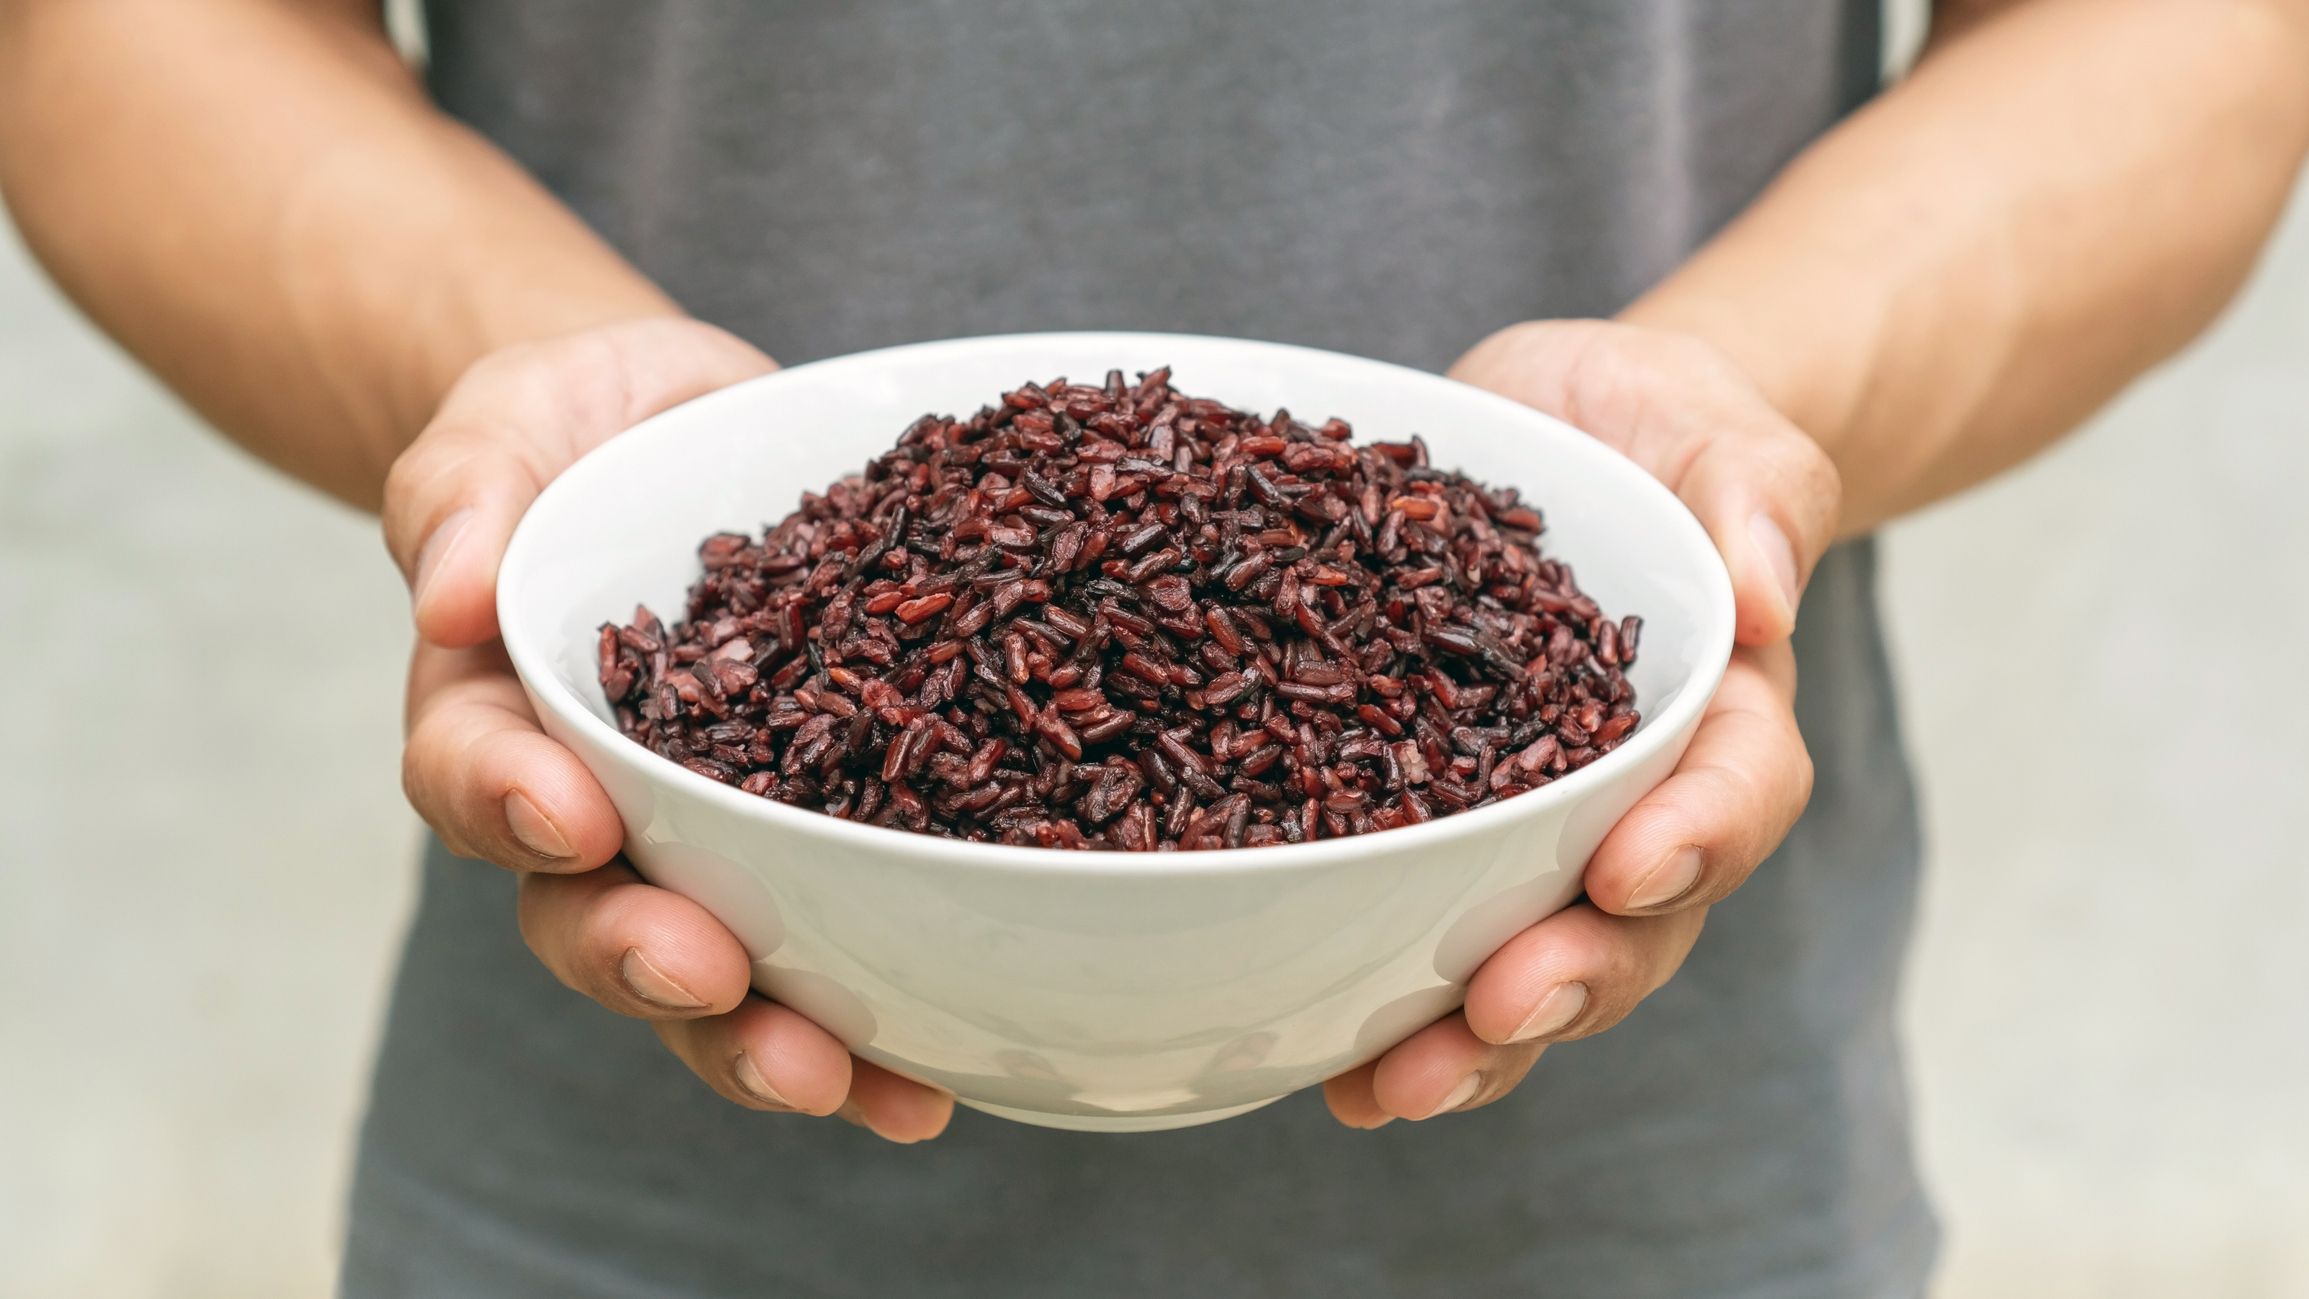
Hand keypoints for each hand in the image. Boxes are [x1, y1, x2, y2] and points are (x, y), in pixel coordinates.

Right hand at [384, 317, 954, 1142]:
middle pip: (592, 916)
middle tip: (709, 979)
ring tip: (846, 1082)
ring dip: (767, 1040)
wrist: (687, 435)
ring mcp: (706, 842)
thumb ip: (467, 490)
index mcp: (500, 713)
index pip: (478, 777)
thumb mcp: (511, 418)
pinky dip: (878, 1020)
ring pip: (715, 973)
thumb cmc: (582, 429)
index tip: (572, 818)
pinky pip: (835, 945)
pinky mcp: (814, 839)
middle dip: (646, 963)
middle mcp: (594, 809)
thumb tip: (449, 594)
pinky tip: (938, 1075)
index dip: (512, 809)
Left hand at [1325, 320, 1841, 1126]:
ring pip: (1533, 962)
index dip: (1694, 841)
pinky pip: (1429, 938)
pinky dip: (1386, 1011)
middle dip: (1571, 981)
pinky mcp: (1445, 833)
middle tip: (1498, 1011)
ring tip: (1390, 1087)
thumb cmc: (1649, 428)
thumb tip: (1763, 588)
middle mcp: (1638, 799)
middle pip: (1635, 924)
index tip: (1628, 871)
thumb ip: (1753, 490)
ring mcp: (1541, 834)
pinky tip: (1327, 1065)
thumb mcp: (1710, 422)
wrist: (1568, 434)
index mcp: (1722, 710)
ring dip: (1472, 1043)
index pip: (1737, 791)